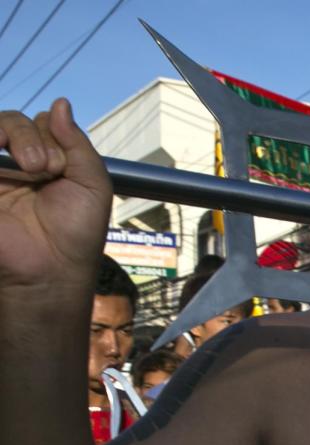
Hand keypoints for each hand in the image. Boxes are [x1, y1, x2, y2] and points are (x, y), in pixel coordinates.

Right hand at [0, 100, 111, 290]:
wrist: (51, 269)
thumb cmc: (77, 233)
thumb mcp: (93, 185)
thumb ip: (78, 144)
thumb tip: (60, 102)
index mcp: (49, 161)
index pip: (42, 122)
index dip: (51, 135)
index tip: (60, 167)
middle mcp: (19, 163)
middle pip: (12, 120)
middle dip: (30, 136)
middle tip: (42, 170)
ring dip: (11, 136)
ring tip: (28, 169)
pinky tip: (5, 163)